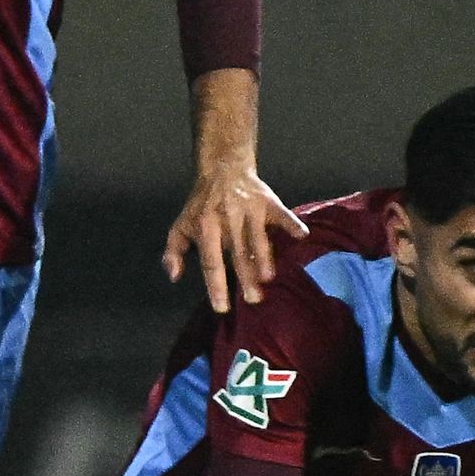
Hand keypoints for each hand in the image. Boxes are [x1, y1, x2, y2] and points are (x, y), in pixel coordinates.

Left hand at [164, 161, 303, 311]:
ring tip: (269, 277)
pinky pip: (281, 214)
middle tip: (253, 299)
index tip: (222, 307)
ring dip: (263, 257)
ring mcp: (249, 209)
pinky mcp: (268, 201)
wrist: (223, 168)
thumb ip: (173, 251)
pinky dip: (291, 223)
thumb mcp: (181, 225)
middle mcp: (227, 218)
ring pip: (257, 237)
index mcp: (205, 226)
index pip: (210, 260)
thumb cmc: (202, 206)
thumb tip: (174, 276)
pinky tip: (301, 236)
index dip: (215, 284)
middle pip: (237, 252)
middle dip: (245, 276)